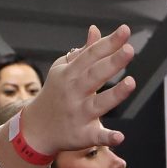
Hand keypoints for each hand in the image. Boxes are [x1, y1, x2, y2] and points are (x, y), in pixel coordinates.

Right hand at [19, 25, 136, 155]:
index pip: (91, 55)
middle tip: (129, 50)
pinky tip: (119, 136)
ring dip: (115, 94)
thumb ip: (84, 52)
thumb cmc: (55, 94)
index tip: (125, 31)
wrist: (36, 129)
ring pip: (98, 104)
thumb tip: (95, 30)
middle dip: (112, 63)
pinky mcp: (82, 135)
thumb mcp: (63, 70)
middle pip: (95, 75)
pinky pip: (96, 137)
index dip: (108, 43)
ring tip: (131, 82)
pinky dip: (107, 138)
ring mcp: (78, 115)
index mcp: (69, 74)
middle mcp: (74, 93)